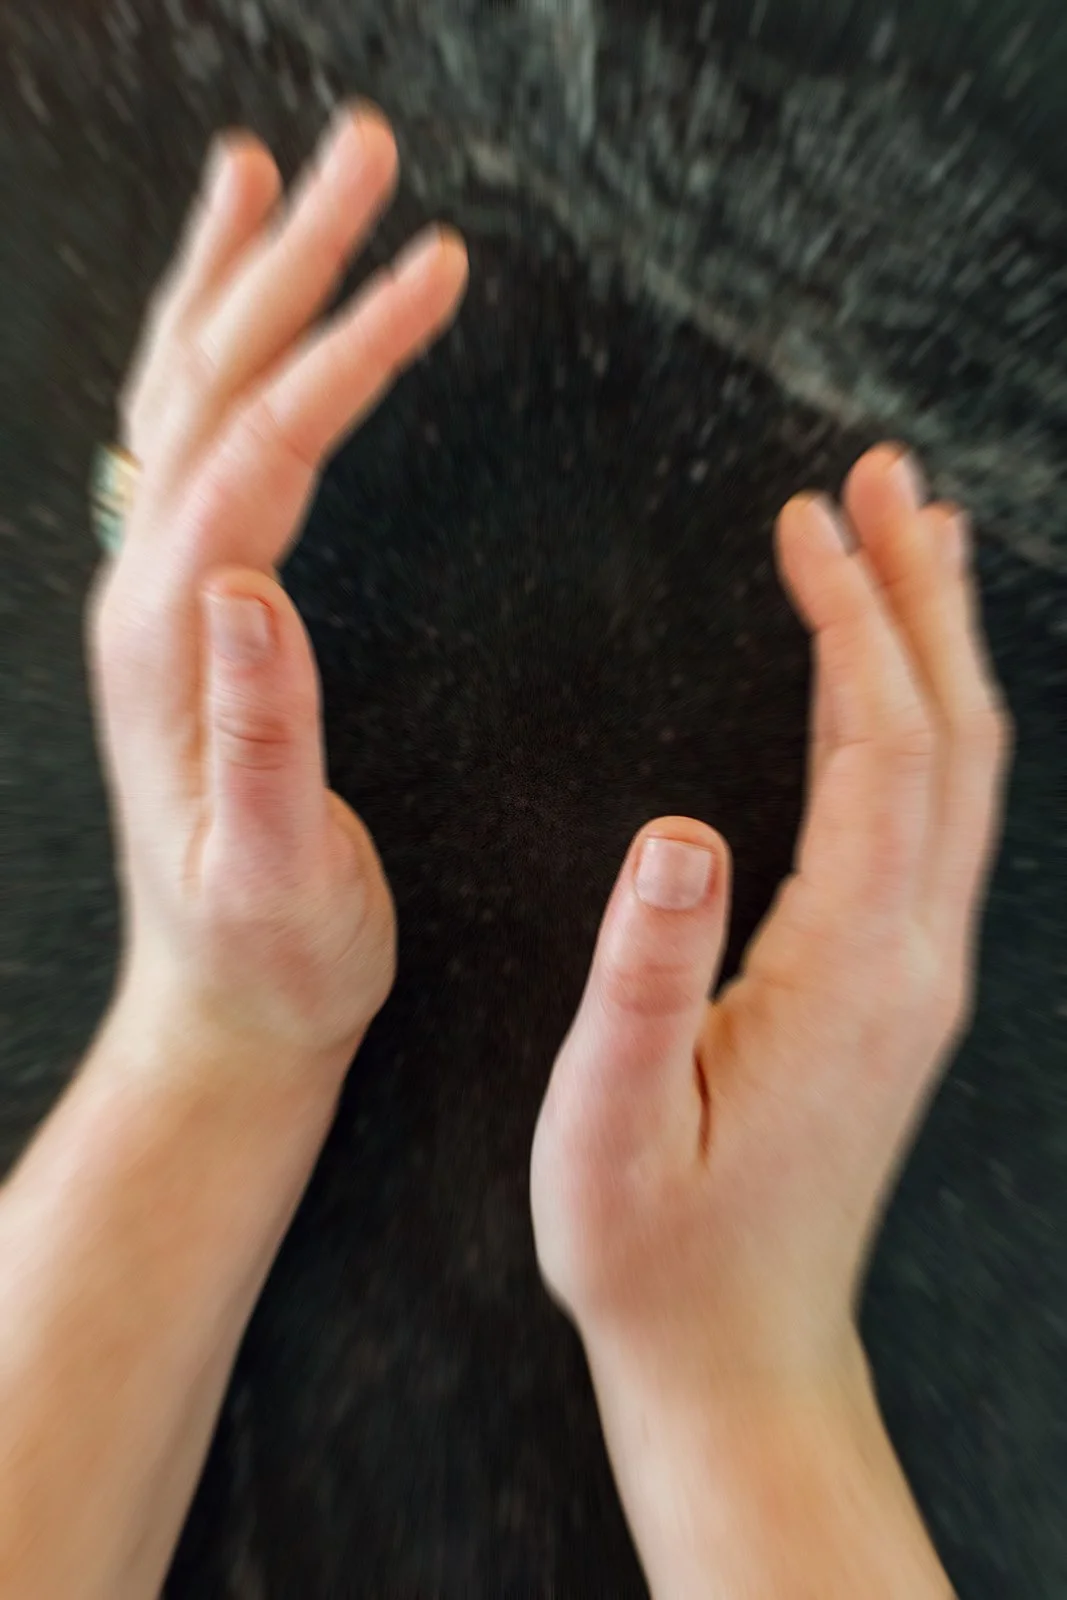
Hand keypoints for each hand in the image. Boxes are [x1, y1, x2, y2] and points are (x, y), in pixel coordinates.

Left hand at [87, 106, 468, 1084]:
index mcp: (177, 644)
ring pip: (188, 399)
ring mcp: (160, 600)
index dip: (351, 352)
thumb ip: (257, 734)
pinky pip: (194, 452)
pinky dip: (221, 359)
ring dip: (241, 281)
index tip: (438, 270)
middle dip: (291, 261)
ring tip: (285, 178)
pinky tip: (248, 319)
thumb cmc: (271, 953)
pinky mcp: (189, 617)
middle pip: (213, 386)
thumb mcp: (270, 872)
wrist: (226, 1008)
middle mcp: (150, 598)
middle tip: (367, 151)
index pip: (265, 450)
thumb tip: (248, 589)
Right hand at [530, 447, 1011, 1592]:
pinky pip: (937, 820)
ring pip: (959, 774)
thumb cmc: (654, 1247)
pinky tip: (899, 689)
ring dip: (935, 647)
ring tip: (912, 540)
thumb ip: (648, 974)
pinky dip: (925, 723)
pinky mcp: (900, 990)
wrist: (736, 1350)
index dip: (849, 622)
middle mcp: (914, 959)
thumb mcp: (609, 1119)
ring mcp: (920, 974)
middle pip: (949, 737)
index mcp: (849, 971)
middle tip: (888, 475)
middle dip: (919, 594)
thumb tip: (676, 831)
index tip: (806, 520)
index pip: (878, 751)